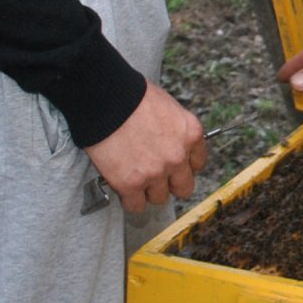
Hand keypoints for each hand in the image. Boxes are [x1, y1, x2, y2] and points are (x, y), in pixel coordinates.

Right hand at [84, 82, 208, 214]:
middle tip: (154, 174)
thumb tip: (171, 142)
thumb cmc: (131, 96)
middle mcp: (177, 157)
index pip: (198, 163)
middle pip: (183, 187)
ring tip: (133, 176)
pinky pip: (136, 206)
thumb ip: (175, 130)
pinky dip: (129, 200)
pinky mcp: (130, 184)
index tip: (172, 163)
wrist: (104, 99)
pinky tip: (123, 188)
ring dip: (147, 190)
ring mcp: (155, 173)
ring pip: (159, 198)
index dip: (182, 164)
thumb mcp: (167, 107)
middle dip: (170, 182)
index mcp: (190, 134)